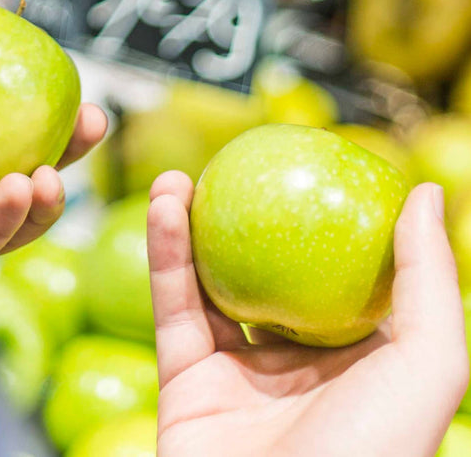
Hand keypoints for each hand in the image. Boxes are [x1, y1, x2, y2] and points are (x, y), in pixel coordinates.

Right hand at [148, 171, 468, 456]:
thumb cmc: (373, 453)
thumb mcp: (430, 365)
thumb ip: (430, 281)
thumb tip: (428, 194)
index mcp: (360, 360)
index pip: (340, 276)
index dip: (323, 221)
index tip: (308, 166)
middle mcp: (298, 365)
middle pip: (266, 273)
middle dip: (244, 220)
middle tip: (230, 169)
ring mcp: (238, 375)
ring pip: (208, 285)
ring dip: (189, 228)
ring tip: (177, 178)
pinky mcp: (184, 383)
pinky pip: (173, 308)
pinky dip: (163, 255)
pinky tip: (165, 207)